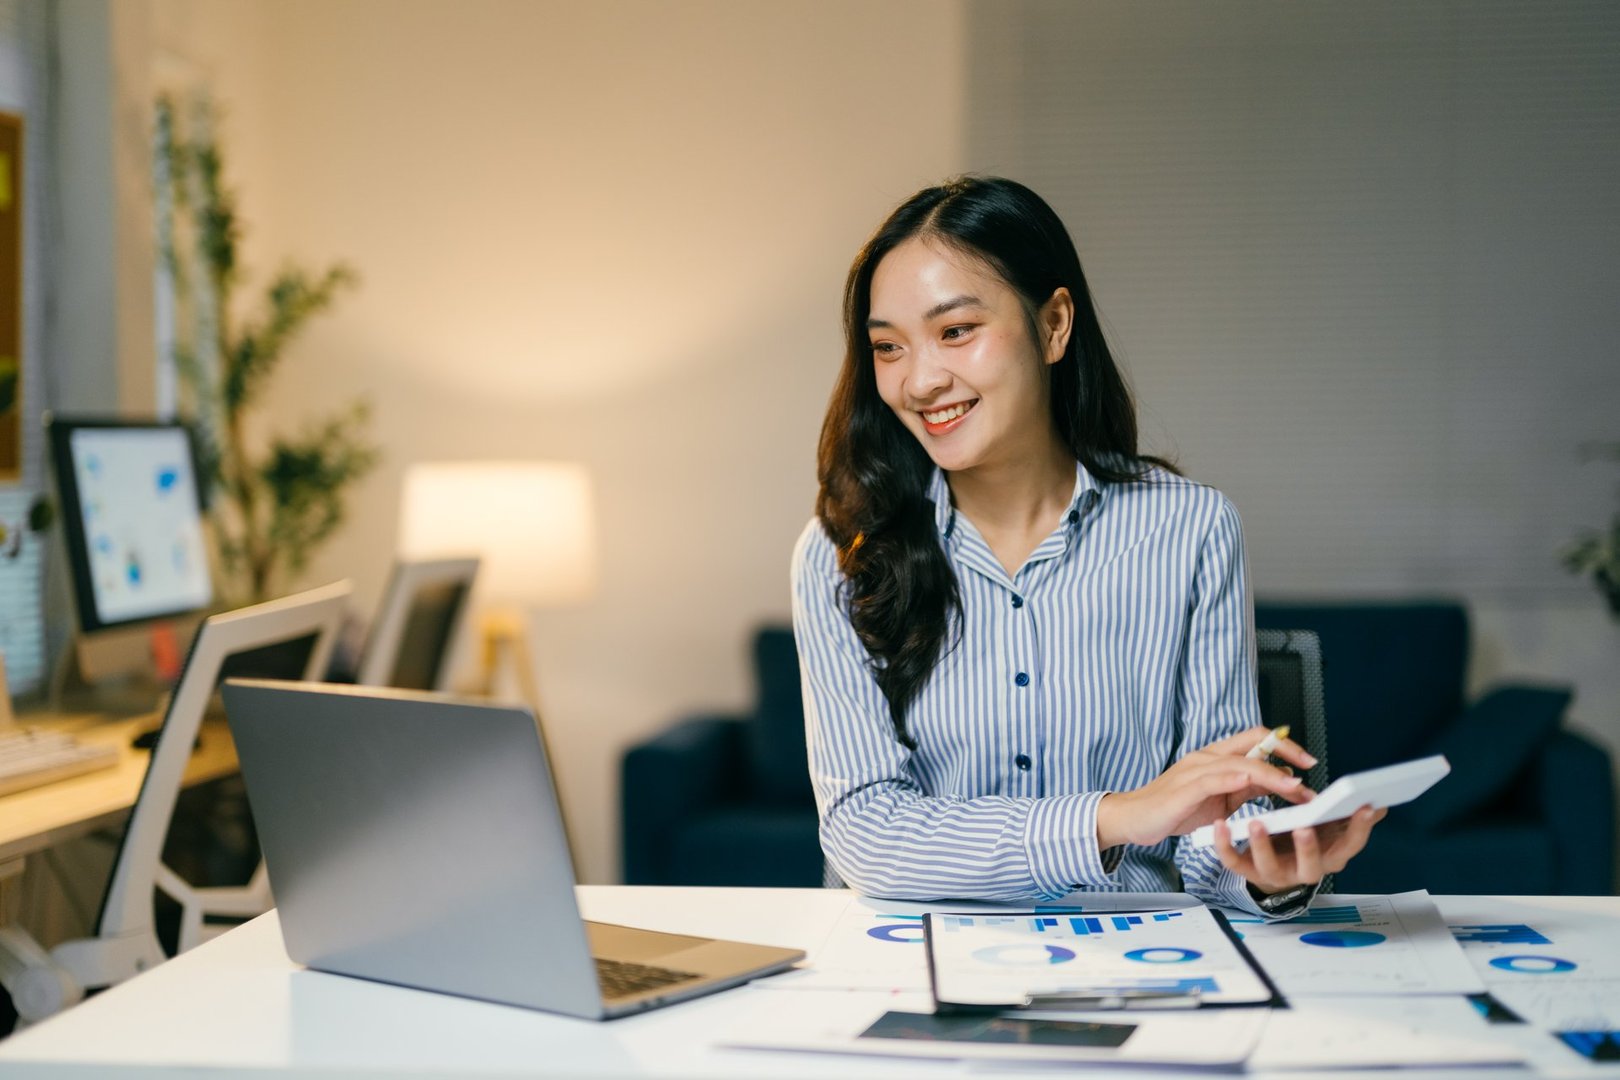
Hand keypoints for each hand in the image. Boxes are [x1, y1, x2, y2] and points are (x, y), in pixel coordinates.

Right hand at [1095, 726, 1317, 848]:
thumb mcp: (1219, 797)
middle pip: (1252, 741)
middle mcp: (1206, 756)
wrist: (1135, 817)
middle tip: (1310, 767)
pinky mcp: (1184, 790)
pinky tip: (1250, 783)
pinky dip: (1233, 779)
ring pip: (1239, 762)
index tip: (1308, 761)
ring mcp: (1194, 771)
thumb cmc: (1175, 807)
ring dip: (1270, 774)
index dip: (1284, 745)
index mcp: (1216, 756)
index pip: (1255, 738)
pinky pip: (1212, 779)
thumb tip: (1280, 780)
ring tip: (1294, 787)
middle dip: (1285, 751)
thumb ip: (1247, 786)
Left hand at [1214, 805, 1386, 893]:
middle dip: (1308, 848)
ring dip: (1262, 845)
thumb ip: (1349, 819)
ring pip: (1270, 866)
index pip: (1350, 846)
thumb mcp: (1329, 829)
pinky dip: (1225, 845)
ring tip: (1256, 821)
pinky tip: (1220, 824)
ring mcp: (1275, 873)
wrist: (1274, 863)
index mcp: (1329, 855)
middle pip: (1312, 866)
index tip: (1364, 807)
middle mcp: (1304, 870)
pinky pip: (1234, 862)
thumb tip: (1378, 806)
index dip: (1359, 829)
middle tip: (1304, 827)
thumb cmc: (1304, 839)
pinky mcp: (1248, 870)